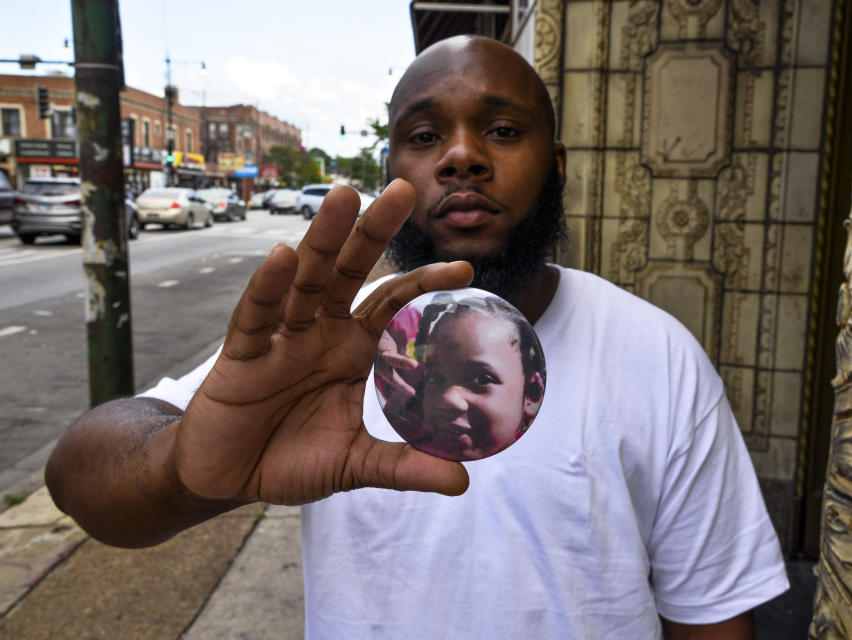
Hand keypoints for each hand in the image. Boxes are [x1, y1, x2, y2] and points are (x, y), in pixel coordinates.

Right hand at [172, 180, 473, 504]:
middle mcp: (319, 330)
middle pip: (350, 271)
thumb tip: (462, 481)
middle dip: (374, 231)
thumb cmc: (292, 459)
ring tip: (345, 195)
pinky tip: (281, 256)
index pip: (392, 303)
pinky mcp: (241, 353)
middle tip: (404, 190)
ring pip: (304, 279)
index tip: (465, 267)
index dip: (423, 282)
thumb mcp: (356, 464)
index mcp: (350, 348)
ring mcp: (280, 337)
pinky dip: (266, 287)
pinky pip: (256, 316)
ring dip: (323, 239)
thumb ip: (404, 466)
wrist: (228, 478)